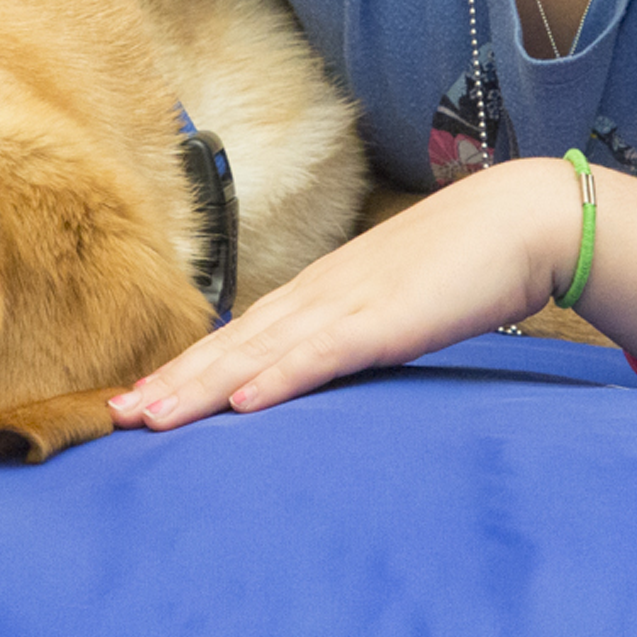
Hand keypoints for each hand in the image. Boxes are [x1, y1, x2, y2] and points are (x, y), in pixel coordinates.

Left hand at [108, 158, 579, 432]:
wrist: (522, 220)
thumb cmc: (465, 263)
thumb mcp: (397, 300)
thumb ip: (360, 330)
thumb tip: (329, 367)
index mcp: (325, 290)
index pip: (242, 336)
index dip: (188, 368)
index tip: (139, 398)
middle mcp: (323, 293)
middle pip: (234, 344)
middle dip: (173, 382)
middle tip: (114, 417)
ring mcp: (352, 302)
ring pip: (262, 350)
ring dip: (203, 385)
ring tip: (151, 415)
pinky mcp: (388, 318)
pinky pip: (325, 352)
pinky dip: (281, 376)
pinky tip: (245, 401)